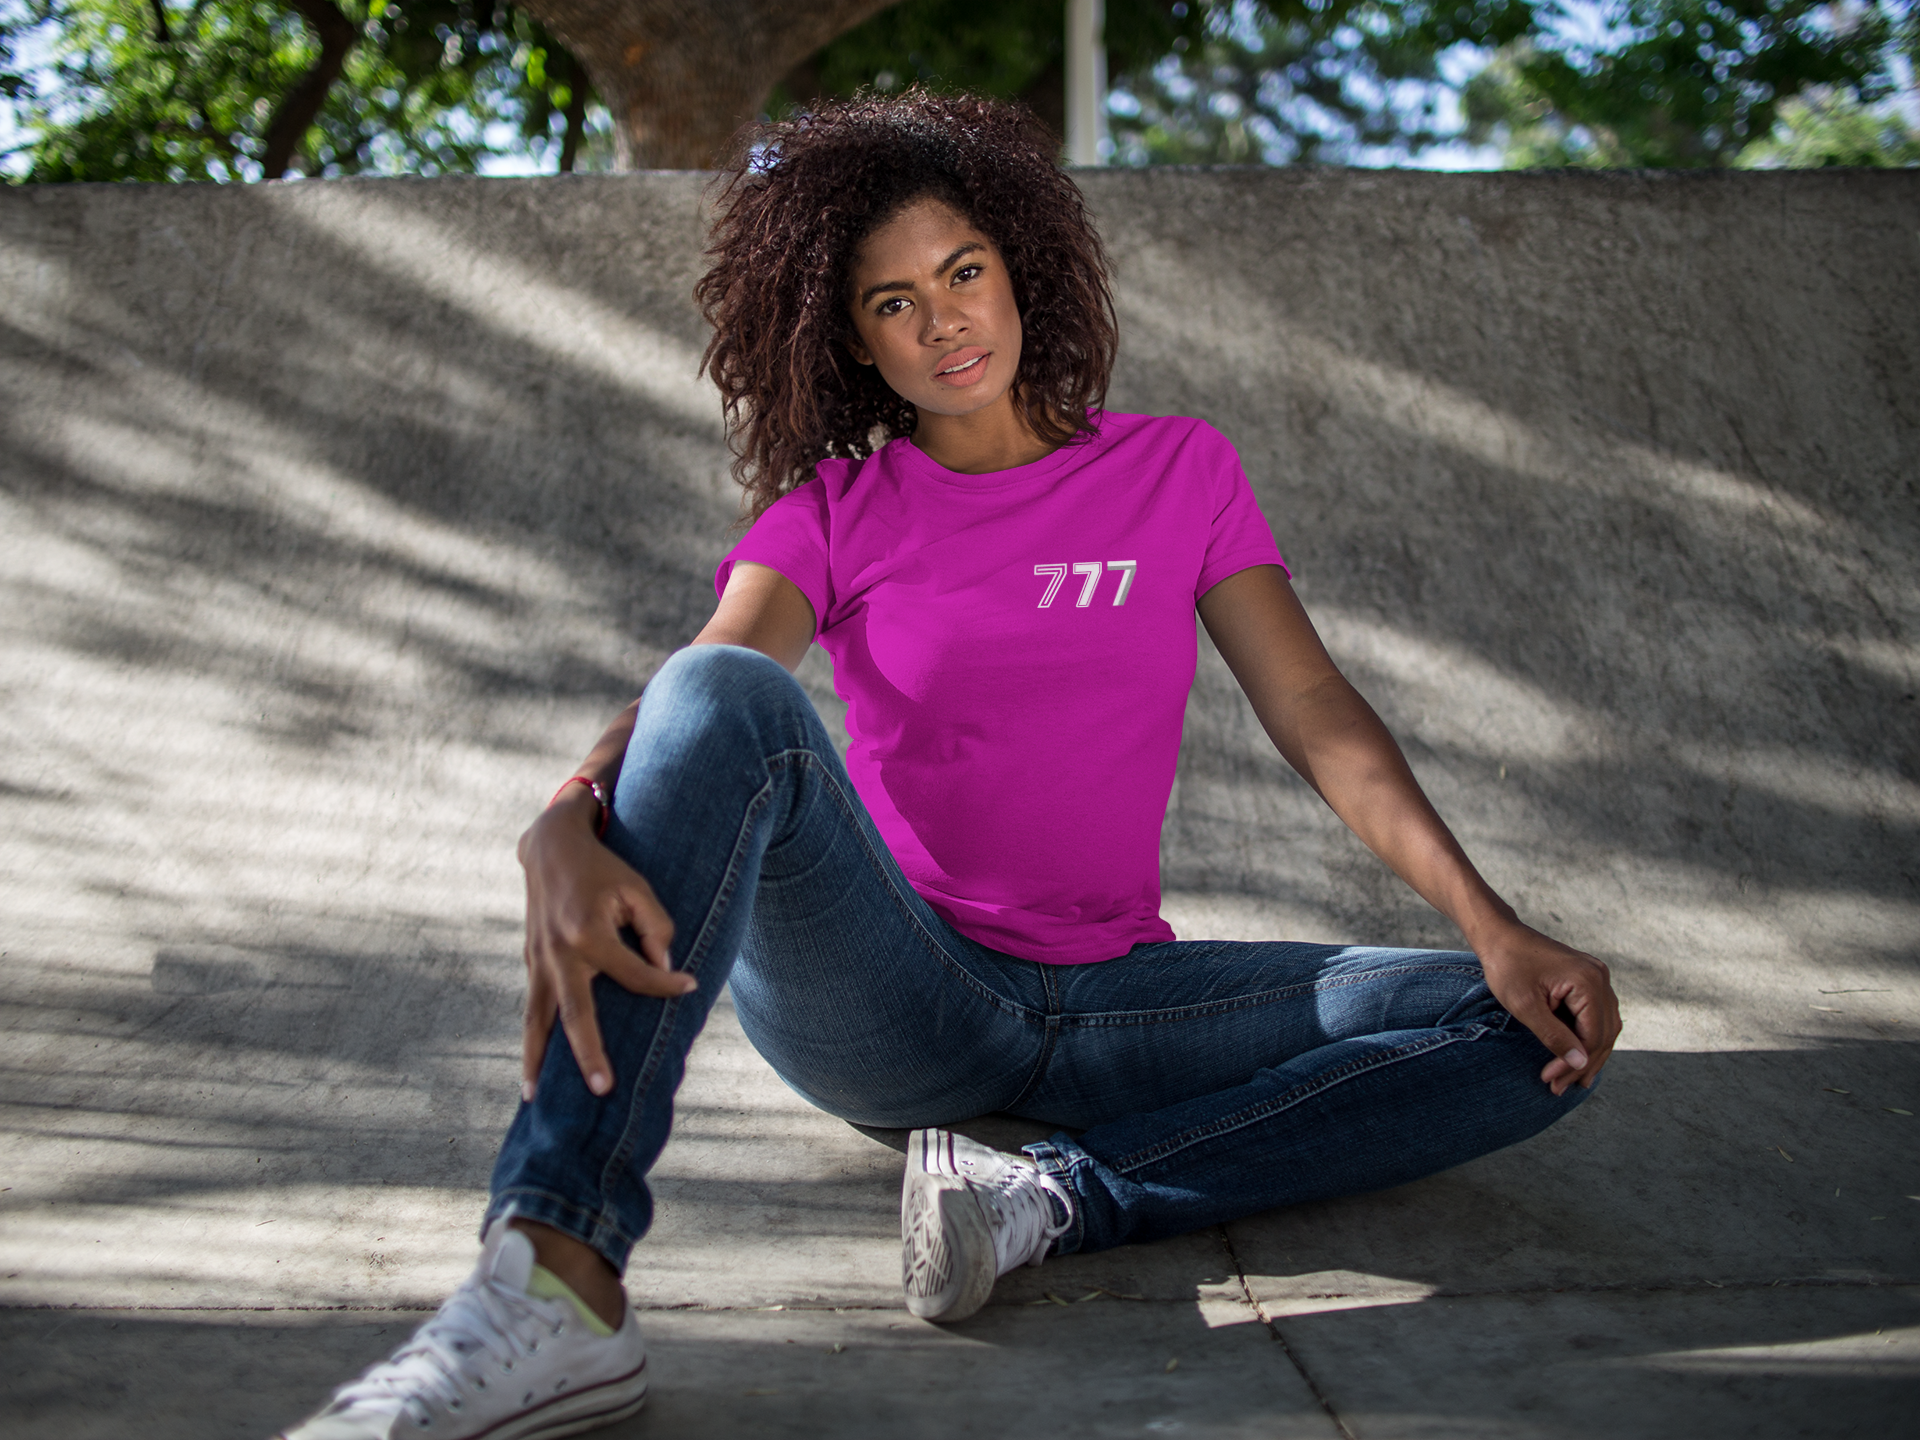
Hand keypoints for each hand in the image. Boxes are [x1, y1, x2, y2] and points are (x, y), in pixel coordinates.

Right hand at [517, 789, 695, 1100]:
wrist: (550, 848)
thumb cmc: (602, 869)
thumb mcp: (637, 888)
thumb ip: (656, 928)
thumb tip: (663, 970)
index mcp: (588, 934)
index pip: (635, 974)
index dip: (665, 983)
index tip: (690, 986)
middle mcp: (558, 954)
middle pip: (575, 1014)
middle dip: (589, 1054)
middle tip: (604, 1089)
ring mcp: (538, 961)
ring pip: (537, 1020)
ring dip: (537, 1060)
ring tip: (535, 1099)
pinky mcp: (530, 963)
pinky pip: (532, 1008)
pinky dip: (532, 1039)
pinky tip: (534, 1069)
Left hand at [1472, 919, 1620, 1095]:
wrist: (1499, 935)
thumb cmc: (1507, 966)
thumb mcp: (1526, 1006)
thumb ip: (1554, 1036)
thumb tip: (1580, 1064)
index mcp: (1588, 982)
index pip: (1593, 1036)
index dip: (1574, 1063)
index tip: (1551, 1081)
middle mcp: (1600, 977)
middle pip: (1604, 1033)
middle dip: (1583, 1064)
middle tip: (1560, 1088)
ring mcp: (1596, 976)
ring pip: (1605, 1026)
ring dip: (1588, 1054)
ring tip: (1571, 1080)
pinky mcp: (1587, 979)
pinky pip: (1596, 1015)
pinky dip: (1586, 1036)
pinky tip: (1574, 1056)